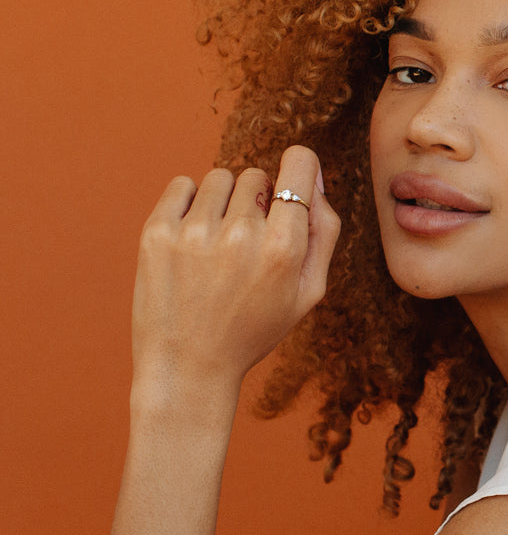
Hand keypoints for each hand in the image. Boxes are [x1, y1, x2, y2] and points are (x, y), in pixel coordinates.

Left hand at [130, 146, 340, 421]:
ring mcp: (194, 232)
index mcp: (283, 248)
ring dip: (223, 202)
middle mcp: (239, 235)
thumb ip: (323, 231)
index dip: (299, 167)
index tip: (291, 181)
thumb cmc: (254, 329)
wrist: (188, 368)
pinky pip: (182, 184)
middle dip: (256, 200)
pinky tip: (193, 236)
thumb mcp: (308, 292)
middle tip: (247, 242)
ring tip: (218, 242)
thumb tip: (314, 176)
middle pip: (256, 175)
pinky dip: (190, 202)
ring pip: (220, 178)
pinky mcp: (156, 233)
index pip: (298, 165)